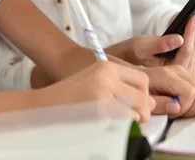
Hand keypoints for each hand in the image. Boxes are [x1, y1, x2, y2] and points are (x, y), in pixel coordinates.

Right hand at [40, 62, 155, 122]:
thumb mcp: (95, 83)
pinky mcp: (99, 110)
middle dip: (143, 112)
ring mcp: (103, 93)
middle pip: (143, 96)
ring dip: (134, 121)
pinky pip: (125, 122)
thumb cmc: (70, 98)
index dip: (144, 96)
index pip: (142, 79)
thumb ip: (121, 89)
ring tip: (121, 124)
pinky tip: (110, 128)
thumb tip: (150, 104)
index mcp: (106, 67)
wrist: (44, 105)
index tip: (137, 106)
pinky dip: (124, 128)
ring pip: (137, 111)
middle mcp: (107, 76)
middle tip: (134, 120)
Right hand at [125, 6, 194, 72]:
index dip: (190, 33)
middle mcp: (184, 70)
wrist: (136, 56)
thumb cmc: (137, 52)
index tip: (194, 17)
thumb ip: (160, 45)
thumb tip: (179, 38)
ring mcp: (189, 64)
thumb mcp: (144, 48)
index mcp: (172, 70)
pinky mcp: (190, 57)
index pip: (186, 50)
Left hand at [143, 65, 194, 117]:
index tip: (171, 114)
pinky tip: (187, 105)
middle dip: (193, 109)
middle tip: (177, 113)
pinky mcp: (192, 77)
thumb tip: (177, 107)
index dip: (184, 108)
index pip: (191, 93)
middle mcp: (181, 71)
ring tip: (182, 109)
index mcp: (167, 75)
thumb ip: (159, 104)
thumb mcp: (144, 100)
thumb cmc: (139, 91)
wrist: (136, 79)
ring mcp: (188, 73)